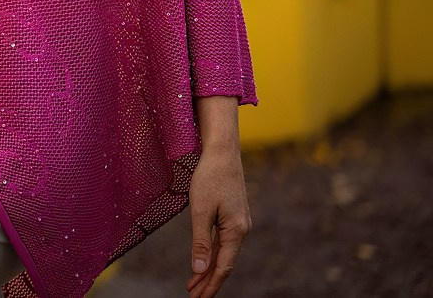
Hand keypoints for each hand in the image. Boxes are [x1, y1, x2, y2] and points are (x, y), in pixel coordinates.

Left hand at [186, 144, 250, 297]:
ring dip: (209, 269)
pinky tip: (204, 260)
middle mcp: (241, 230)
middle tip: (194, 296)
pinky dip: (212, 253)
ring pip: (223, 253)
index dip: (210, 284)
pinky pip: (223, 242)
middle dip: (208, 281)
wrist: (222, 152)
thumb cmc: (209, 178)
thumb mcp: (200, 211)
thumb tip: (199, 270)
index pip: (222, 267)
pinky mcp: (234, 216)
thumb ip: (200, 242)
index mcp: (236, 231)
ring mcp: (239, 223)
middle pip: (224, 263)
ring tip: (194, 284)